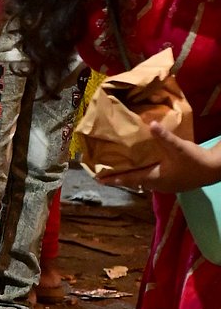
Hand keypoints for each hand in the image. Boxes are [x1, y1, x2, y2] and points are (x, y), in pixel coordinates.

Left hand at [96, 121, 220, 194]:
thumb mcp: (178, 147)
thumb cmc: (194, 160)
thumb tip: (150, 123)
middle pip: (134, 181)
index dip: (114, 178)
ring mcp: (165, 185)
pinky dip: (142, 173)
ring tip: (119, 169)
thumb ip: (164, 136)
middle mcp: (157, 185)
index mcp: (155, 178)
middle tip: (105, 173)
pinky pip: (151, 179)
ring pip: (142, 181)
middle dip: (120, 177)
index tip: (99, 180)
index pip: (130, 179)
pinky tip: (141, 166)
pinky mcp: (171, 182)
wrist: (213, 169)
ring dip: (131, 175)